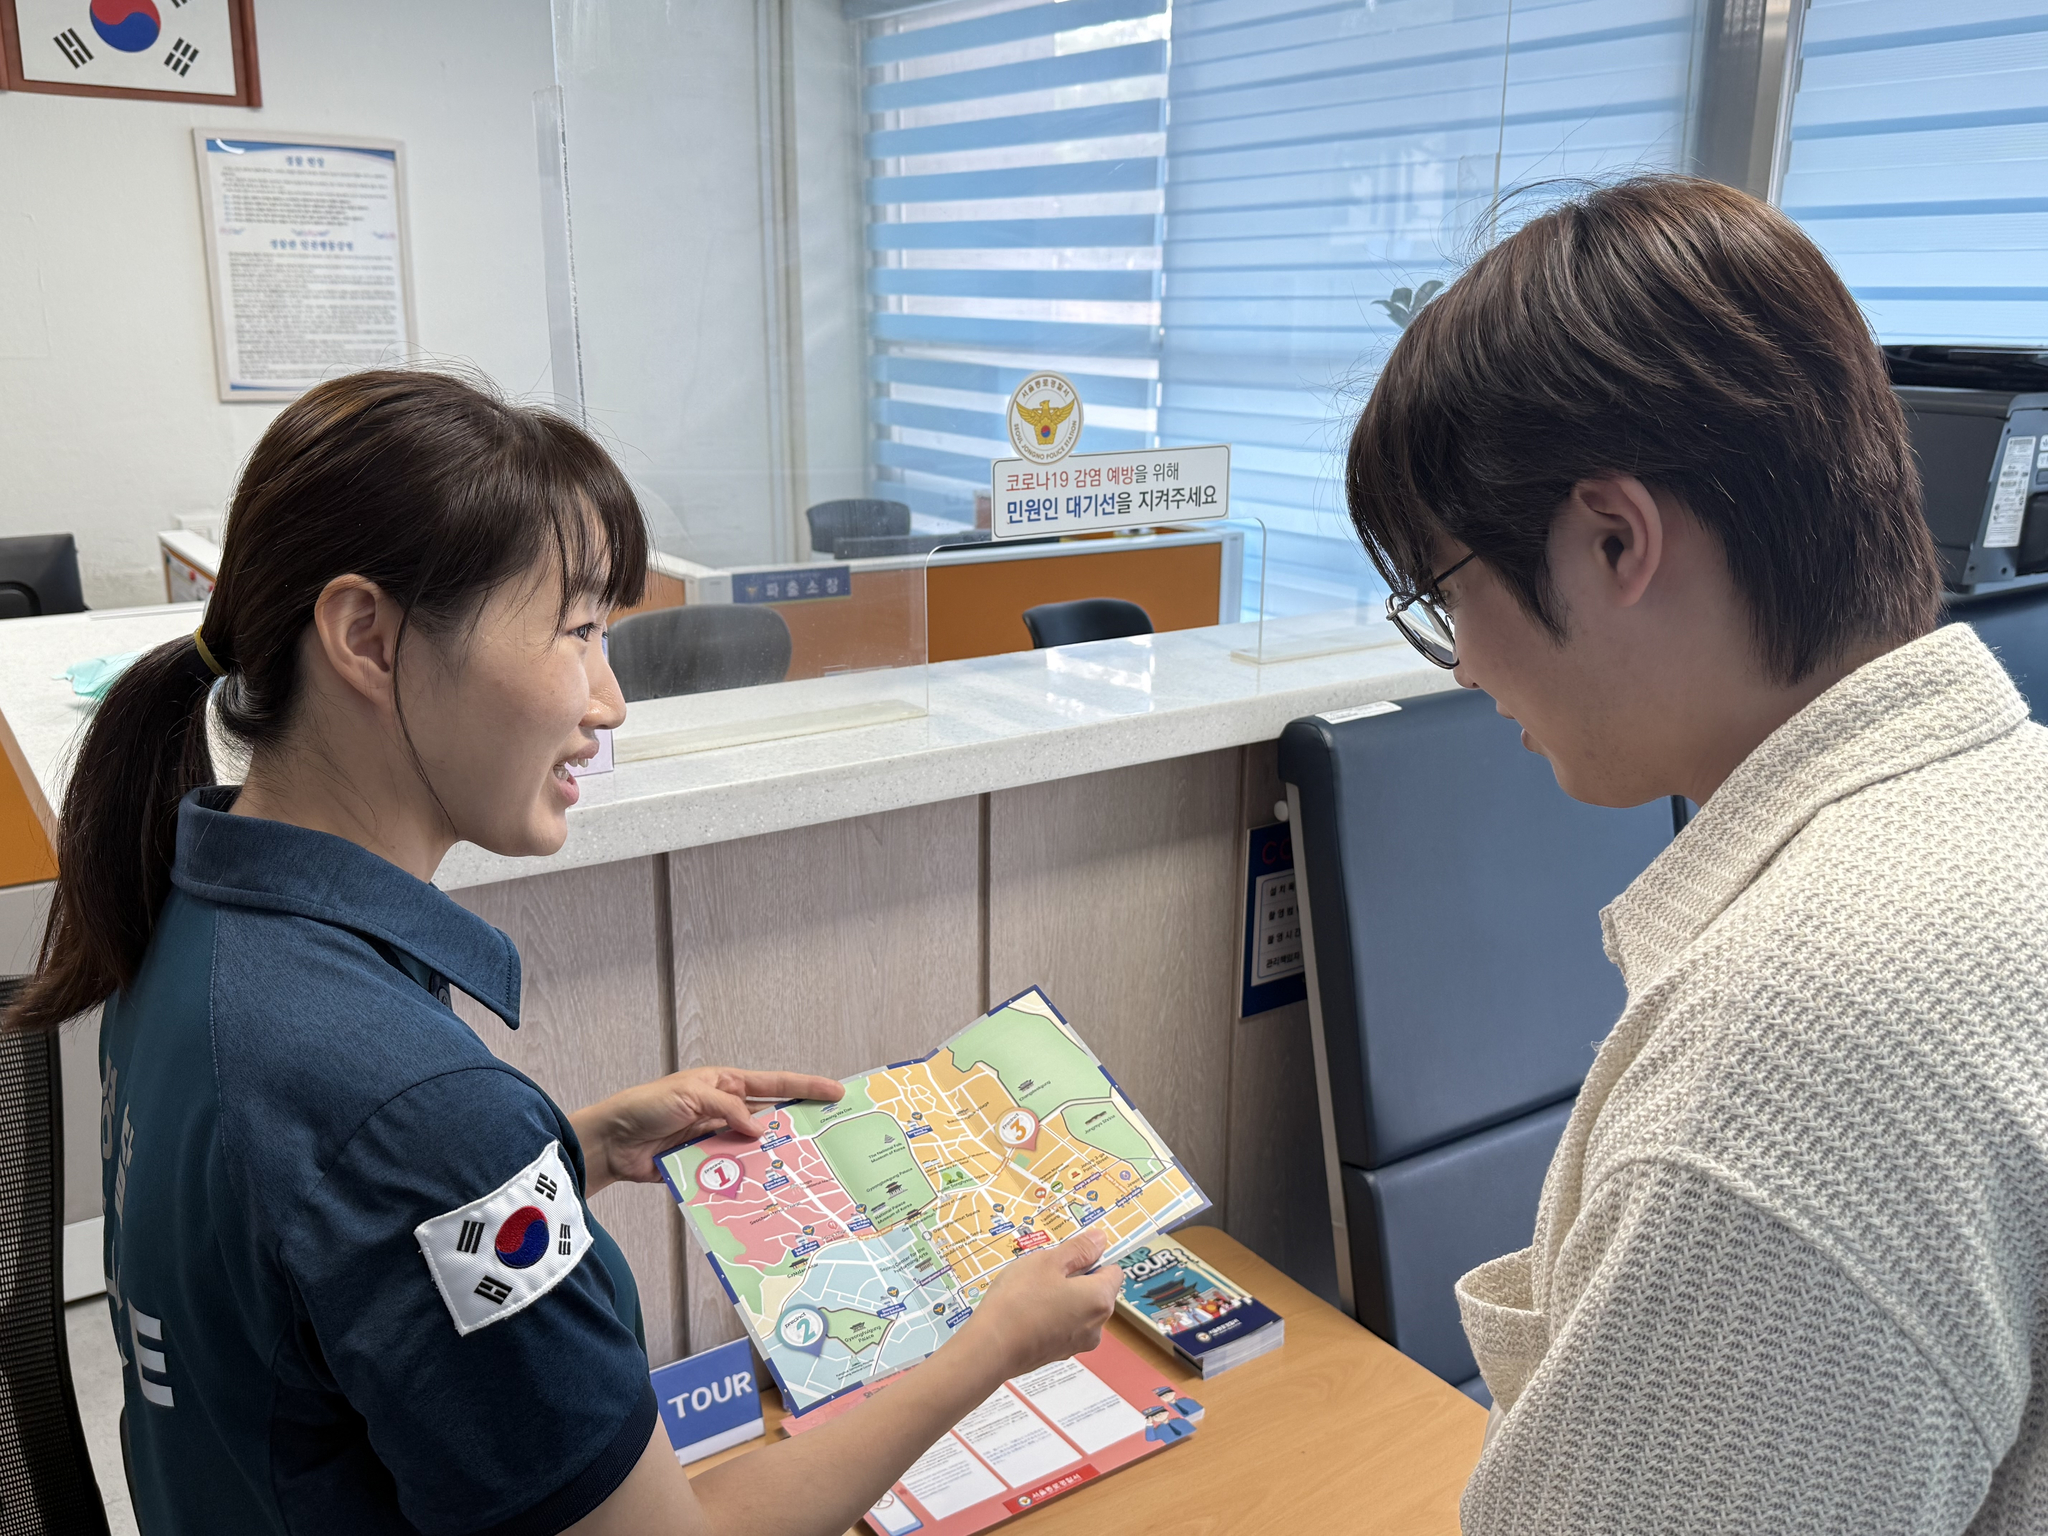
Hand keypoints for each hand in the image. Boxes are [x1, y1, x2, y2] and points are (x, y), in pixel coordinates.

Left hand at [572, 1067, 842, 1194]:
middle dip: (796, 1128)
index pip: (774, 1084)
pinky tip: (763, 1190)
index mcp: (726, 1085)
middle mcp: (726, 1111)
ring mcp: (717, 1139)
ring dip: (770, 1159)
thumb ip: (728, 1109)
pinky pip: (733, 1173)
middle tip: (828, 1139)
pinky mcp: (705, 1165)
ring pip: (754, 1150)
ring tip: (801, 1171)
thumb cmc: (647, 1106)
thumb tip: (760, 1129)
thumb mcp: (691, 1095)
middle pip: (770, 1119)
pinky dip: (746, 1180)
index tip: (836, 1092)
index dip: (806, 1086)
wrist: (613, 1141)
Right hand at [958, 1229, 1122, 1379]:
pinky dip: (1050, 1317)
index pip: (1113, 1271)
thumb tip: (1101, 1239)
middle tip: (1042, 1273)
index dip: (1092, 1259)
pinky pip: (1062, 1327)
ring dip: (1061, 1298)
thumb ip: (1079, 1249)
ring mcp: (1078, 1344)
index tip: (1065, 1257)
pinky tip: (1026, 1313)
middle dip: (1074, 1278)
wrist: (991, 1348)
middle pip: (1095, 1291)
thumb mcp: (1048, 1262)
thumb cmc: (1020, 1299)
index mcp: (1100, 1299)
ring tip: (1029, 1293)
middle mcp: (1097, 1326)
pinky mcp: (1058, 1354)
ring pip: (1077, 1309)